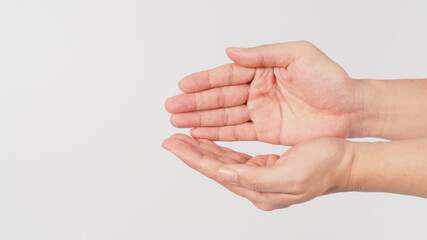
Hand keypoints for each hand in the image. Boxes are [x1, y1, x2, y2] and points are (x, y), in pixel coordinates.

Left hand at [162, 134, 353, 210]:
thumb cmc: (324, 167)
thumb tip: (223, 175)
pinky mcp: (265, 167)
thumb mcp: (290, 175)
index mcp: (260, 191)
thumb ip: (254, 178)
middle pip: (215, 169)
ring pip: (222, 163)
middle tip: (170, 139)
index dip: (193, 158)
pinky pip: (235, 158)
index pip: (217, 173)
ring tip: (183, 138)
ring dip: (202, 150)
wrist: (344, 163)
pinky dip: (220, 149)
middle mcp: (255, 187)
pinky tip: (209, 142)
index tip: (172, 144)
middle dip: (191, 153)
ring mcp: (259, 178)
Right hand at [165, 41, 363, 144]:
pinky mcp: (266, 130)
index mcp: (263, 69)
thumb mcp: (298, 55)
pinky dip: (218, 133)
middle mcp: (258, 90)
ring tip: (178, 122)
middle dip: (195, 103)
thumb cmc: (330, 79)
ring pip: (224, 115)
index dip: (204, 81)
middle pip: (220, 97)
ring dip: (201, 119)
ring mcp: (260, 110)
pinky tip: (200, 134)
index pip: (227, 75)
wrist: (351, 109)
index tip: (183, 86)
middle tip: (172, 107)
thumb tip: (232, 52)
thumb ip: (264, 54)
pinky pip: (237, 131)